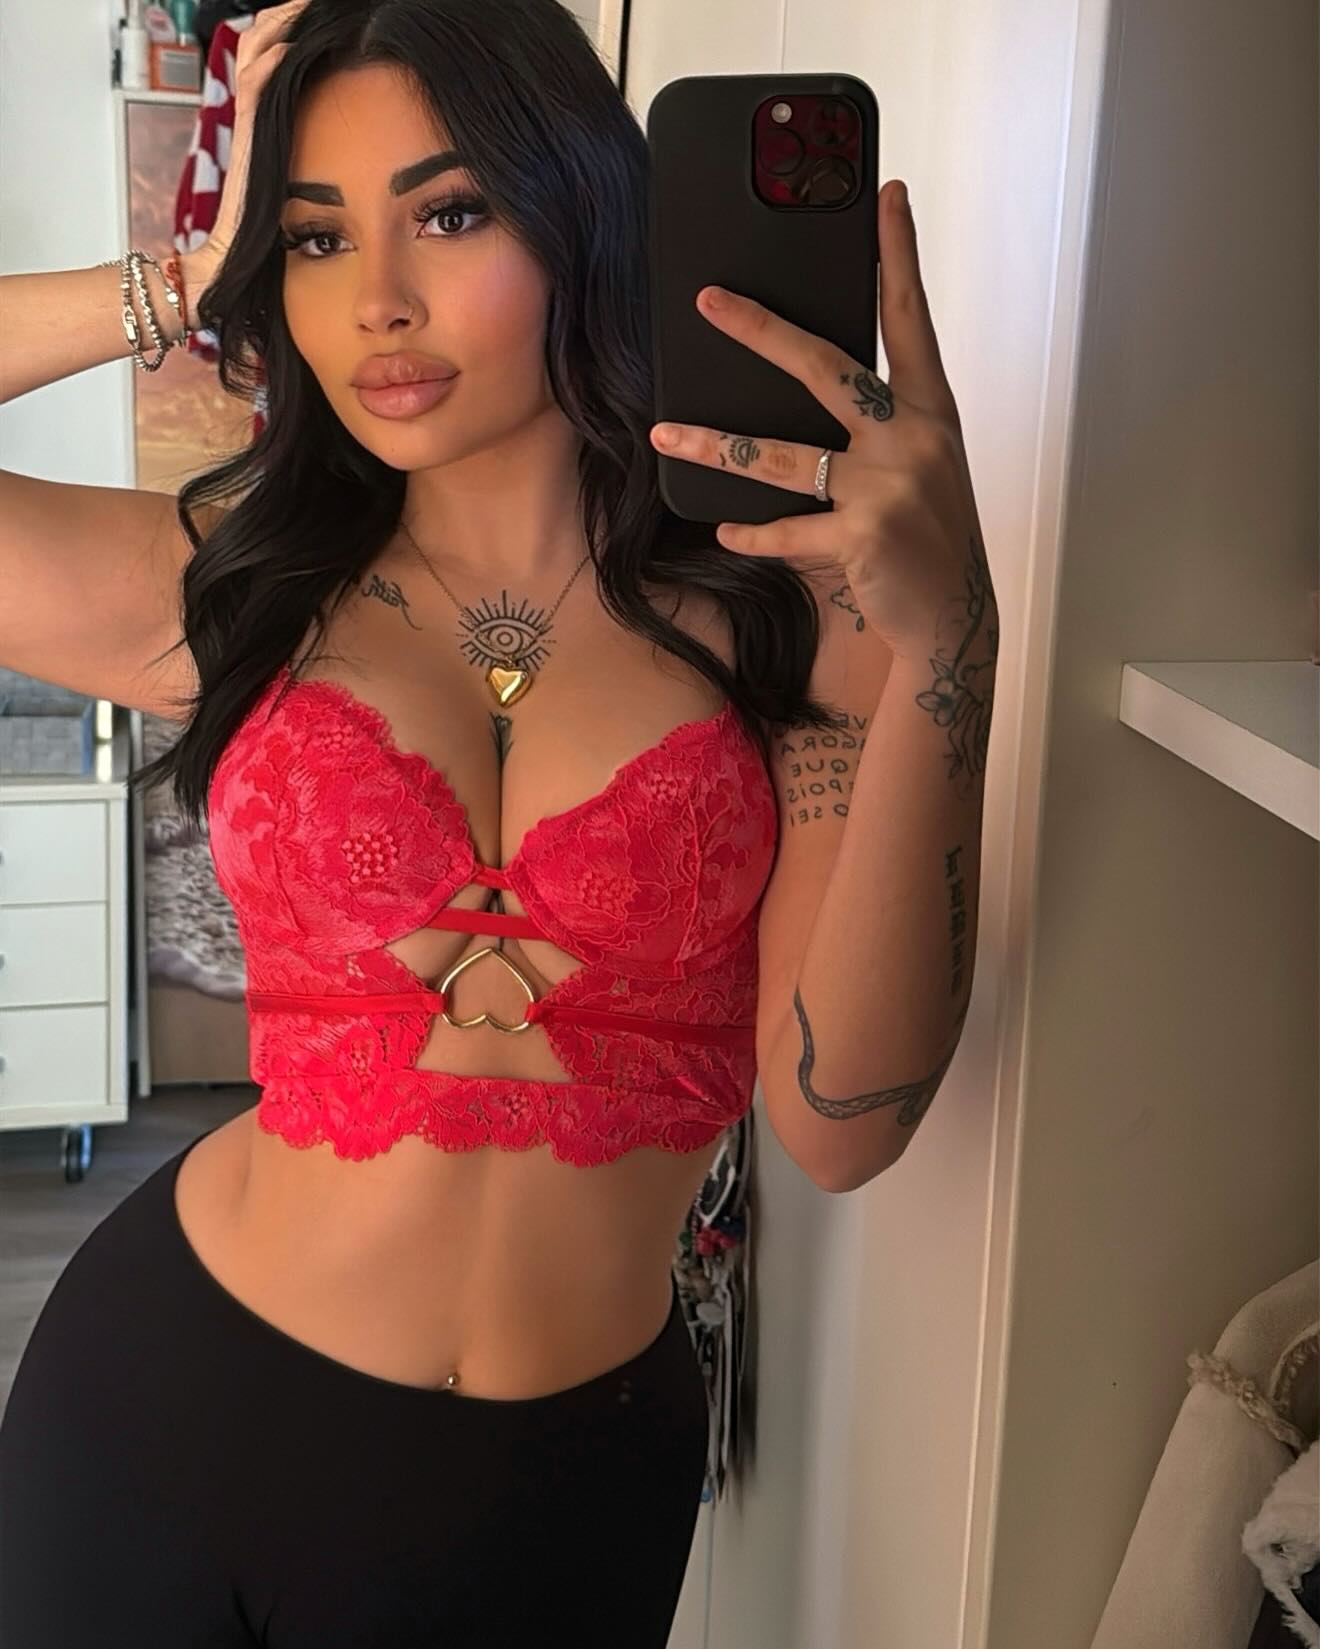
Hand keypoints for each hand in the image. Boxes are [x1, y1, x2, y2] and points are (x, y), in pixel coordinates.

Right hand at [204, 0, 312, 265]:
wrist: (229, 262)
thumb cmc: (260, 237)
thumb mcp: (288, 185)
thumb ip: (302, 162)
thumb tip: (331, 154)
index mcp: (260, 123)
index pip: (265, 56)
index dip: (284, 30)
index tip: (313, 15)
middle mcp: (250, 118)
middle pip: (257, 43)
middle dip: (284, 17)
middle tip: (310, 2)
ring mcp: (245, 128)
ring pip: (253, 56)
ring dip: (279, 27)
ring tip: (304, 6)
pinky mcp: (247, 144)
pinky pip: (254, 93)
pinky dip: (270, 64)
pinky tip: (289, 47)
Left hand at [648, 179, 995, 664]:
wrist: (955, 615)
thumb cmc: (930, 534)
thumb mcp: (921, 464)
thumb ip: (880, 423)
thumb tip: (817, 385)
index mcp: (930, 410)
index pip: (911, 318)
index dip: (899, 255)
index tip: (888, 196)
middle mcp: (912, 438)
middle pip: (827, 367)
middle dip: (762, 331)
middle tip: (710, 301)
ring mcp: (888, 487)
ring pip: (784, 455)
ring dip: (715, 445)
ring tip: (664, 431)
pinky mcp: (863, 537)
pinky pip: (788, 529)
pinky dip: (753, 531)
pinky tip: (725, 529)